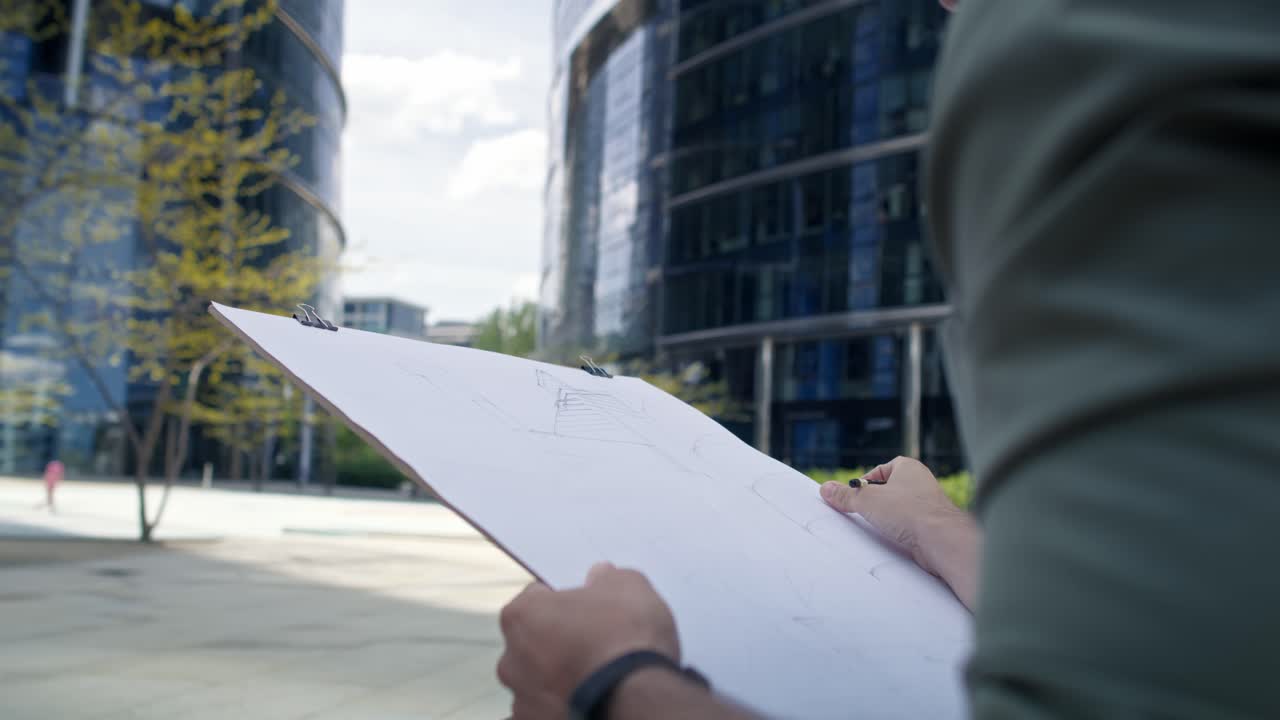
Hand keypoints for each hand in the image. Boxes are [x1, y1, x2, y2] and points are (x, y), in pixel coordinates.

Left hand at [497, 562, 679, 718]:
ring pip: (539, 681)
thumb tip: (604, 577)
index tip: (590, 607)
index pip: (537, 598)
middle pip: (533, 641)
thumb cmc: (626, 640)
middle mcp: (511, 659)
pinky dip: (564, 707)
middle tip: (597, 643)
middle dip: (559, 641)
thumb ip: (608, 578)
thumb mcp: (629, 586)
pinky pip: (547, 712)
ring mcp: (522, 699)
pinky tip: (593, 701)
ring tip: (601, 678)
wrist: (637, 701)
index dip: (566, 600)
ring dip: (561, 678)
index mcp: (521, 615)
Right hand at [820, 457, 979, 608]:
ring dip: (886, 518)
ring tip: (876, 526)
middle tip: (861, 511)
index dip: (865, 483)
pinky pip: (907, 526)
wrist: (940, 539)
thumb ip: (845, 495)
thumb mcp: (867, 500)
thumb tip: (827, 489)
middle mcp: (920, 484)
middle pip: (888, 490)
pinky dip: (897, 531)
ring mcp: (927, 506)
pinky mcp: (929, 526)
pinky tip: (891, 538)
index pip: (881, 470)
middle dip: (874, 502)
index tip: (853, 495)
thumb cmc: (909, 511)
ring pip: (898, 510)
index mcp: (909, 467)